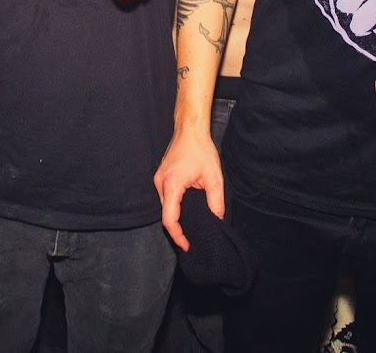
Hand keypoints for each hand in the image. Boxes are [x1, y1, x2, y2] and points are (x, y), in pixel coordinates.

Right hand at [153, 128, 223, 251]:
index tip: (187, 245)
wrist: (190, 129)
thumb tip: (216, 220)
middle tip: (193, 237)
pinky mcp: (161, 176)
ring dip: (177, 216)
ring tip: (192, 224)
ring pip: (165, 206)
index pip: (169, 220)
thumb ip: (216, 202)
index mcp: (171, 185)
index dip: (177, 236)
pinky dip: (175, 206)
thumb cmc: (201, 150)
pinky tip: (187, 208)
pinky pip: (166, 197)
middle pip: (166, 214)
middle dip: (178, 228)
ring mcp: (159, 179)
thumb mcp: (214, 177)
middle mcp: (161, 183)